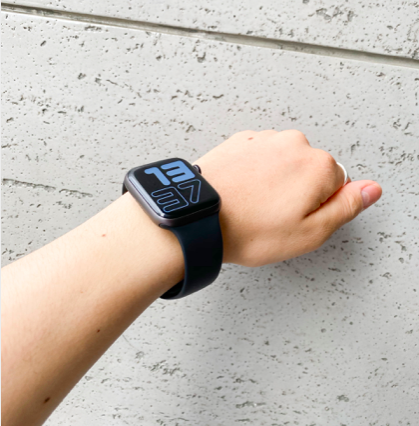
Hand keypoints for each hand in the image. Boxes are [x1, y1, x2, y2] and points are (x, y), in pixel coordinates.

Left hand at [196, 129, 381, 266]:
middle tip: (273, 215)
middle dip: (297, 191)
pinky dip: (254, 172)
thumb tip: (371, 190)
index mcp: (318, 166)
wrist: (198, 217)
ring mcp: (264, 139)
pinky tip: (241, 191)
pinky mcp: (240, 141)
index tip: (296, 218)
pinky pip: (259, 157)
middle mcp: (294, 144)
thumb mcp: (310, 233)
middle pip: (310, 170)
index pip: (338, 185)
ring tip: (253, 204)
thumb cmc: (249, 230)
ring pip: (284, 162)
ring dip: (274, 180)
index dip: (318, 207)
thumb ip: (347, 207)